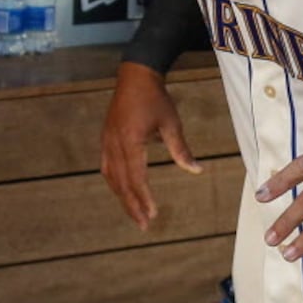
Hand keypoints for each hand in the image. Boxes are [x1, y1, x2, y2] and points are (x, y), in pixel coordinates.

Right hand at [100, 62, 201, 229]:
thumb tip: (197, 171)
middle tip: (144, 225)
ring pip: (112, 178)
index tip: (153, 214)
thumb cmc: (156, 99)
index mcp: (131, 142)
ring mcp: (107, 142)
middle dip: (132, 205)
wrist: (135, 76)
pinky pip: (107, 168)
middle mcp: (114, 145)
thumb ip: (181, 150)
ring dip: (123, 198)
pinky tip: (122, 192)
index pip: (137, 178)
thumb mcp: (172, 123)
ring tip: (135, 214)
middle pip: (122, 183)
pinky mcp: (106, 139)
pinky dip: (115, 183)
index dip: (144, 198)